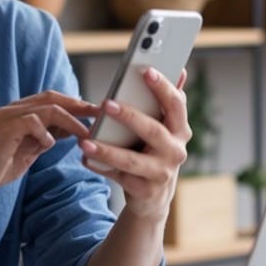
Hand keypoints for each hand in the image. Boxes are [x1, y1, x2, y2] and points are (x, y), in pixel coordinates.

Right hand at [0, 91, 99, 203]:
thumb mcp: (29, 150)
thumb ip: (46, 138)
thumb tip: (72, 130)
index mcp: (19, 113)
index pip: (52, 100)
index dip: (76, 104)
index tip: (97, 114)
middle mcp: (12, 110)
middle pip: (52, 98)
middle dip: (79, 106)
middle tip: (100, 115)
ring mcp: (6, 118)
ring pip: (46, 108)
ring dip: (70, 120)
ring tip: (85, 133)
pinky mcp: (2, 131)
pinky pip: (30, 122)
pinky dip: (45, 132)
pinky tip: (49, 145)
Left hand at [79, 68, 190, 218]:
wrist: (153, 196)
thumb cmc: (154, 151)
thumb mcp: (165, 128)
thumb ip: (168, 102)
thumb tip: (181, 69)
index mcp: (180, 130)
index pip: (176, 105)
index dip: (164, 87)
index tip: (147, 71)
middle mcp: (175, 152)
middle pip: (153, 131)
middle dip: (129, 116)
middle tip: (106, 103)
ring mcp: (161, 173)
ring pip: (132, 160)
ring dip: (107, 150)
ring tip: (84, 140)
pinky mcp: (145, 190)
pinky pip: (119, 177)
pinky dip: (100, 166)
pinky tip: (85, 157)